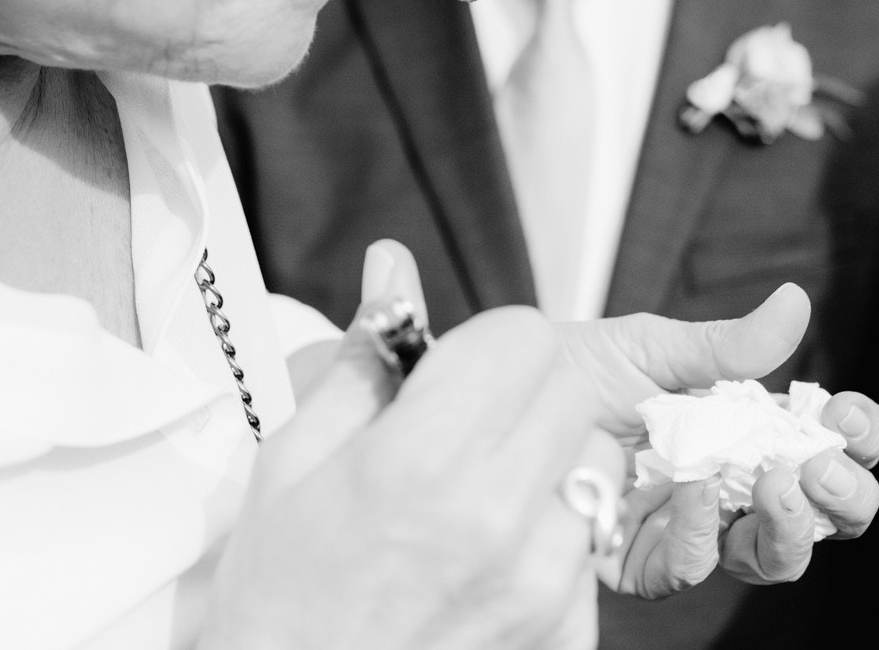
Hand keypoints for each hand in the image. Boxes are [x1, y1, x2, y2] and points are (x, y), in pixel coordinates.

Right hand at [207, 244, 620, 649]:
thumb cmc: (280, 595)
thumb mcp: (293, 462)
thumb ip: (363, 359)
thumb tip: (392, 265)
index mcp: (421, 462)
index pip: (522, 337)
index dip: (487, 343)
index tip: (453, 373)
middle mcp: (499, 519)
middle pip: (570, 388)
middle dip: (524, 389)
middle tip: (466, 428)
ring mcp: (544, 585)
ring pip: (598, 463)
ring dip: (551, 461)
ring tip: (479, 500)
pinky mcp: (568, 634)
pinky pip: (592, 544)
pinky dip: (554, 538)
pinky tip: (490, 561)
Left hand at [556, 286, 878, 594]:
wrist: (508, 399)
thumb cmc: (580, 368)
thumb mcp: (655, 346)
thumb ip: (728, 344)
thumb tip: (796, 303)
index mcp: (748, 429)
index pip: (829, 446)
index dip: (857, 437)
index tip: (851, 415)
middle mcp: (733, 485)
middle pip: (823, 514)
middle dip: (844, 496)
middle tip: (822, 465)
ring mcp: (695, 528)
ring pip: (775, 557)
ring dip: (793, 526)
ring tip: (777, 482)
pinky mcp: (646, 561)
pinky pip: (695, 567)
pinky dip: (705, 532)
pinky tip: (694, 490)